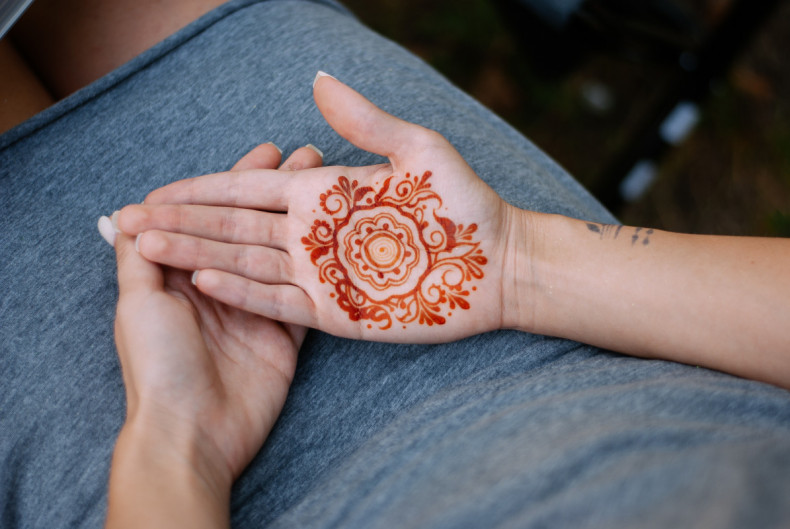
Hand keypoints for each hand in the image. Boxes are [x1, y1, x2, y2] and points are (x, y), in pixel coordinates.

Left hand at [104, 144, 322, 527]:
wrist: (192, 433)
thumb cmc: (157, 365)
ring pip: (282, 252)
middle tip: (308, 156)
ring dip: (303, 218)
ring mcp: (254, 309)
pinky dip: (311, 267)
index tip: (265, 151)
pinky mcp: (284, 333)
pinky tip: (332, 237)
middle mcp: (220, 285)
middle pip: (252, 226)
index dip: (235, 180)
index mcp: (182, 273)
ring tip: (328, 183)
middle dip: (277, 189)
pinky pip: (297, 293)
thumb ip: (139, 256)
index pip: (210, 214)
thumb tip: (130, 213)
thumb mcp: (139, 302)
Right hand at [117, 74, 528, 342]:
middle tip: (129, 221)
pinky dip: (242, 291)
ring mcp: (320, 274)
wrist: (497, 263)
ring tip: (149, 249)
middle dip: (182, 222)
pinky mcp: (335, 312)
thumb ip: (364, 122)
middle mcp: (311, 234)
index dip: (201, 187)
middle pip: (233, 226)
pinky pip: (278, 302)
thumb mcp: (417, 150)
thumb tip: (317, 79)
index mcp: (321, 194)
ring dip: (198, 255)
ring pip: (245, 263)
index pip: (246, 188)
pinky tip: (204, 279)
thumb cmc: (464, 204)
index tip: (157, 190)